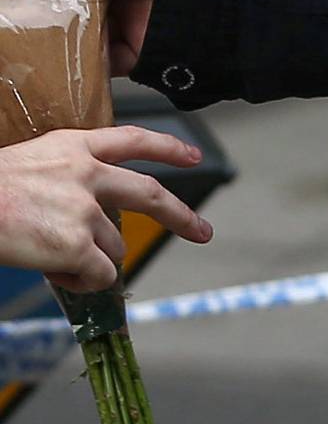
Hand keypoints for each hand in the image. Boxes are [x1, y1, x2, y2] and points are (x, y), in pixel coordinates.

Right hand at [0, 126, 211, 292]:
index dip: (166, 148)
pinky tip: (55, 273)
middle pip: (150, 194)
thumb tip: (93, 221)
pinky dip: (82, 282)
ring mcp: (86, 210)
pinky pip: (100, 275)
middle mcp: (88, 174)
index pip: (131, 140)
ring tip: (50, 255)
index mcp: (73, 147)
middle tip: (202, 231)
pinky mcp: (78, 245)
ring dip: (90, 260)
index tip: (192, 156)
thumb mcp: (30, 166)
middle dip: (181, 215)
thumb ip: (67, 182)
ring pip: (113, 248)